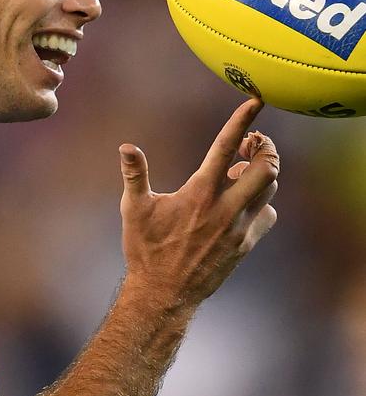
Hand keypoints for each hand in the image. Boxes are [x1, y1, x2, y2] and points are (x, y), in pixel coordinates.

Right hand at [119, 99, 278, 306]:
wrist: (163, 294)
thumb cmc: (146, 250)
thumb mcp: (134, 209)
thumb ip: (134, 174)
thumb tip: (126, 146)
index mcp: (199, 193)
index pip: (227, 147)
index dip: (244, 120)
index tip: (256, 100)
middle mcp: (225, 208)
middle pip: (267, 168)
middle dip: (265, 148)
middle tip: (250, 145)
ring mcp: (239, 228)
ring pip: (269, 189)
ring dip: (261, 174)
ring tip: (238, 172)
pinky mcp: (245, 245)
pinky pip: (267, 215)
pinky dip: (260, 202)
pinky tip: (241, 203)